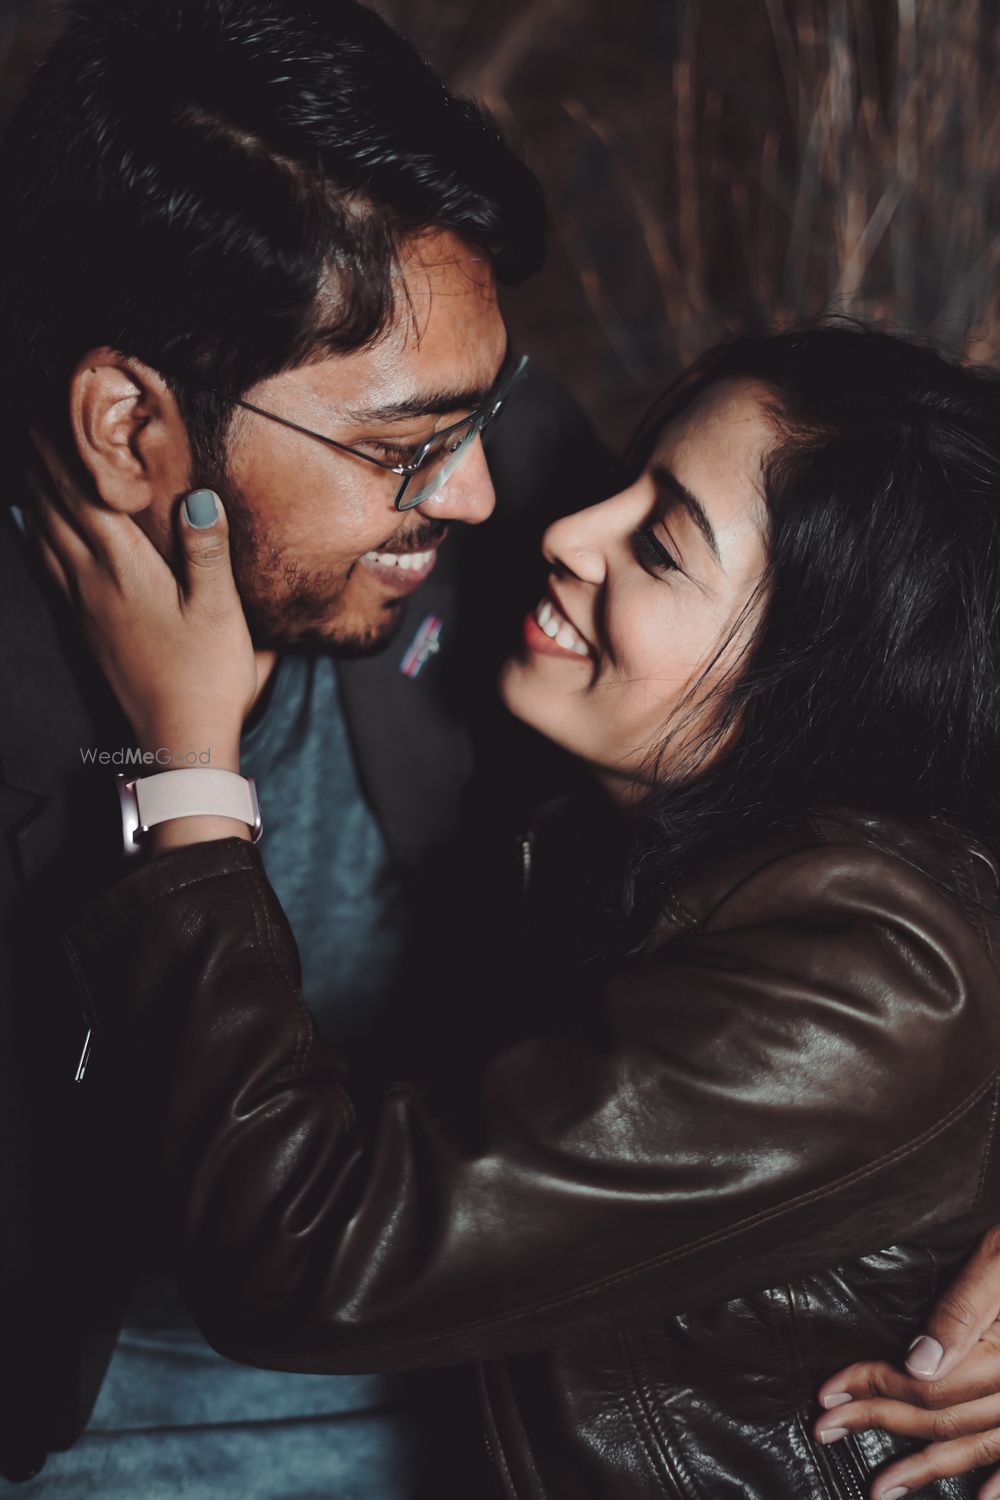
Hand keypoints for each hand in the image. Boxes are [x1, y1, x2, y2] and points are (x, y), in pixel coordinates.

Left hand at [25, 431, 255, 759]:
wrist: (180, 737)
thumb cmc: (208, 676)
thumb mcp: (222, 612)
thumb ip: (207, 552)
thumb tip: (199, 495)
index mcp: (128, 571)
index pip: (87, 497)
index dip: (68, 453)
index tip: (56, 413)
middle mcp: (96, 582)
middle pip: (57, 510)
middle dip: (44, 464)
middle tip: (34, 422)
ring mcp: (85, 606)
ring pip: (46, 536)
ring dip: (34, 495)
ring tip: (26, 461)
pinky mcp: (86, 627)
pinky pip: (47, 569)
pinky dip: (32, 538)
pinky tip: (26, 527)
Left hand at [814, 1226, 999, 1498]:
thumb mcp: (999, 1263)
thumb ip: (962, 1312)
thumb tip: (917, 1363)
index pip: (924, 1381)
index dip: (869, 1383)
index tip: (826, 1392)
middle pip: (943, 1416)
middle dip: (879, 1421)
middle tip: (825, 1430)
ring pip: (980, 1446)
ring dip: (928, 1469)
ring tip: (882, 1489)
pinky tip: (980, 1499)